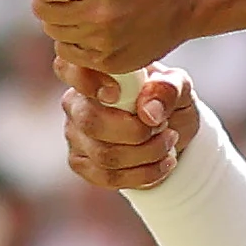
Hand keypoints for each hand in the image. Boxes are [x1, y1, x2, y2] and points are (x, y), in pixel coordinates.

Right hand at [59, 61, 200, 192]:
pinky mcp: (81, 164)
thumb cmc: (168, 101)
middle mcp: (75, 102)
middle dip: (136, 133)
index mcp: (92, 72)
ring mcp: (74, 135)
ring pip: (104, 155)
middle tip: (164, 128)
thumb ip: (167, 90)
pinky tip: (162, 163)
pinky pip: (107, 177)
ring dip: (147, 154)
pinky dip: (143, 175)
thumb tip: (147, 112)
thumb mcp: (178, 87)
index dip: (86, 81)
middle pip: (90, 122)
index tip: (116, 93)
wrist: (172, 132)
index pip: (66, 68)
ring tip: (169, 143)